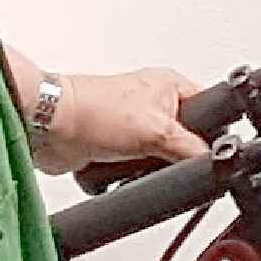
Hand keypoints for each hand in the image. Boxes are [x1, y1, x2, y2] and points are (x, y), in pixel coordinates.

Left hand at [39, 66, 207, 178]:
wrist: (50, 128)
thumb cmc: (93, 109)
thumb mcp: (157, 131)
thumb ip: (190, 148)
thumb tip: (210, 161)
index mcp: (170, 85)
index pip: (208, 110)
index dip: (210, 132)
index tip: (204, 150)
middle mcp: (153, 103)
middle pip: (183, 140)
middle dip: (172, 156)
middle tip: (163, 157)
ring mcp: (133, 127)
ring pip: (157, 160)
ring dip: (145, 168)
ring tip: (135, 162)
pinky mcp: (114, 148)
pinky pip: (132, 170)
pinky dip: (125, 175)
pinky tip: (119, 170)